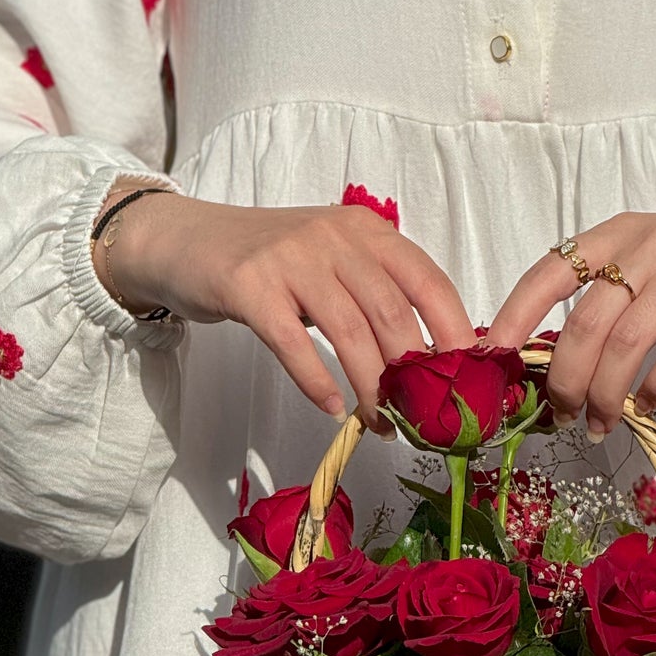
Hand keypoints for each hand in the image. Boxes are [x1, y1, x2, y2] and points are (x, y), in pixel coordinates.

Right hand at [100, 189, 476, 422]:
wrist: (187, 241)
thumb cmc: (270, 262)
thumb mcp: (333, 260)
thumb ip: (377, 294)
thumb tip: (429, 361)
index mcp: (367, 230)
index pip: (429, 283)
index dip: (454, 335)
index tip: (468, 382)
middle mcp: (334, 238)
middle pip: (393, 315)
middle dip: (413, 377)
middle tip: (421, 418)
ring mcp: (291, 259)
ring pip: (350, 335)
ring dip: (371, 391)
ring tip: (381, 425)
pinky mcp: (249, 286)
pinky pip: (294, 344)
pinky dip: (317, 383)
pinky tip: (331, 409)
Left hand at [486, 204, 655, 438]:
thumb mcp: (652, 260)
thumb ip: (607, 293)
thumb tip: (550, 357)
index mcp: (618, 232)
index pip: (551, 272)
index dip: (515, 315)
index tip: (494, 358)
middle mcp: (649, 244)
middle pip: (586, 320)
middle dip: (564, 377)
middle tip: (559, 414)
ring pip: (626, 343)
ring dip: (605, 394)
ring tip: (597, 424)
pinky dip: (654, 389)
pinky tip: (646, 406)